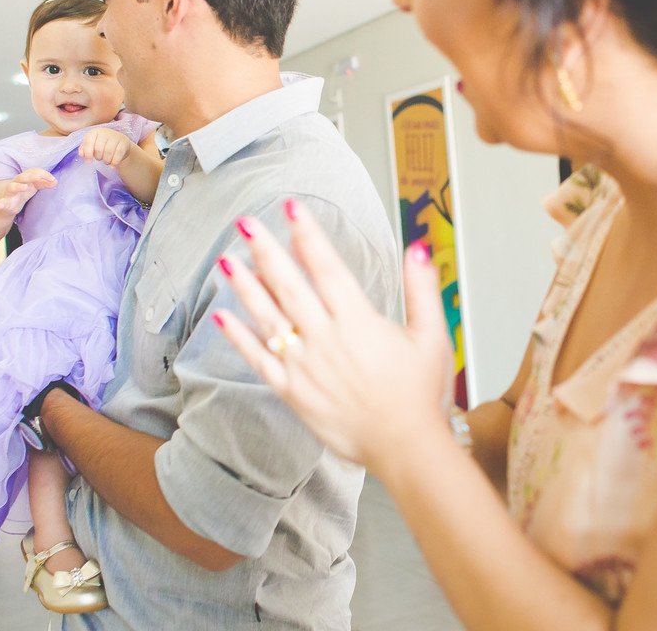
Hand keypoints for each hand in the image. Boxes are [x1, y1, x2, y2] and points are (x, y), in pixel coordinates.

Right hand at [0, 168, 56, 213]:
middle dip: (30, 176)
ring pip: (12, 187)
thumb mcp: (34, 187)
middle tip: (37, 177)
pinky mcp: (5, 202)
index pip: (33, 172)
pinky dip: (0, 203)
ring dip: (17, 187)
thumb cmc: (22, 192)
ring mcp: (10, 192)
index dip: (43, 174)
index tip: (52, 179)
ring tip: (23, 188)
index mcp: (25, 178)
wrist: (8, 204)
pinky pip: (2, 202)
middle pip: (22, 177)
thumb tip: (55, 181)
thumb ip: (44, 184)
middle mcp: (16, 183)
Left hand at [79, 127, 137, 167]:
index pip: (88, 142)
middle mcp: (105, 132)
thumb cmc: (103, 144)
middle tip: (100, 158)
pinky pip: (118, 154)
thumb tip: (81, 154)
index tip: (88, 162)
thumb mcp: (93, 145)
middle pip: (99, 149)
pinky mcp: (124, 142)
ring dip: (106, 161)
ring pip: (108, 152)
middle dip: (98, 157)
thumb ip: (84, 149)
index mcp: (95, 132)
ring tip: (106, 161)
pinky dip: (114, 162)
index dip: (87, 153)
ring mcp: (116, 136)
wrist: (120, 144)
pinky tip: (113, 165)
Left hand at [212, 200, 454, 471]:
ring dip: (245, 288)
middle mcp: (327, 339)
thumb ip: (422, 289)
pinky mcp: (294, 392)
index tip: (292, 210)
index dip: (308, 236)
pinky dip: (240, 338)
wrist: (406, 447)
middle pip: (289, 286)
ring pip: (268, 319)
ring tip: (227, 261)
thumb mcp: (432, 336)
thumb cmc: (421, 396)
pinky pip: (259, 361)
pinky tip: (224, 317)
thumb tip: (418, 247)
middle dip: (265, 251)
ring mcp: (306, 366)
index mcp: (359, 322)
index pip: (327, 267)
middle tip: (246, 223)